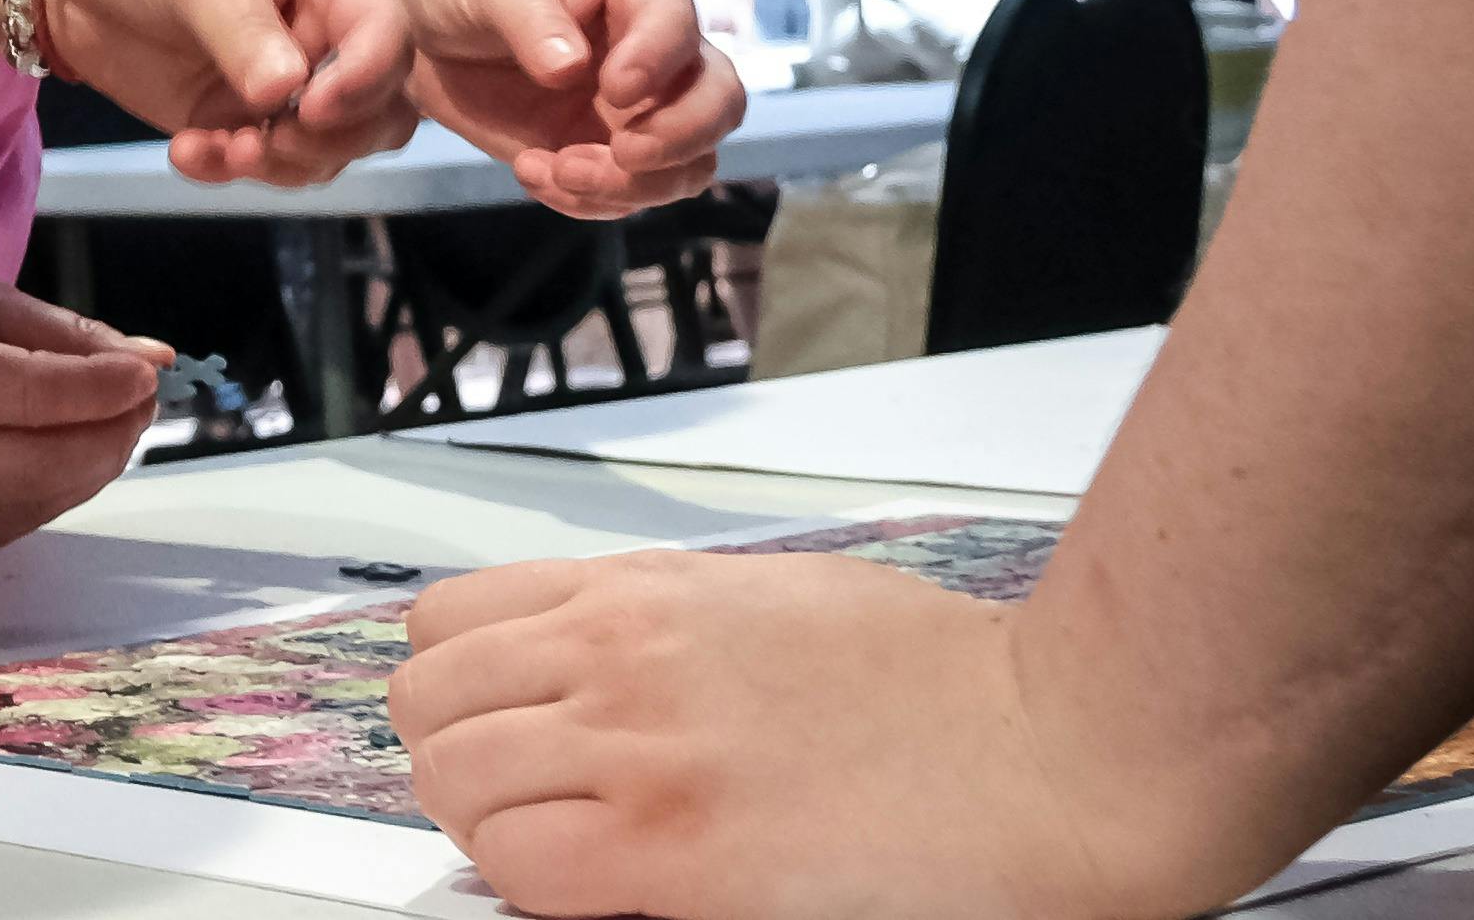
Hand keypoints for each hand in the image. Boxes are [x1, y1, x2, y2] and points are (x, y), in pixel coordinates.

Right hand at [0, 254, 166, 559]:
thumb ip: (68, 336)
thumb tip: (155, 364)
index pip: (26, 398)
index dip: (99, 392)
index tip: (149, 376)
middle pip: (36, 467)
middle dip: (107, 439)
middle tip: (141, 401)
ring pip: (31, 504)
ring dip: (86, 467)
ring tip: (106, 421)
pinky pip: (7, 524)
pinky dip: (48, 490)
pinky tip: (54, 451)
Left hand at [37, 0, 416, 183]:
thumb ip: (247, 30)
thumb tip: (288, 94)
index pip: (388, 34)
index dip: (368, 76)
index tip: (315, 102)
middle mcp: (319, 35)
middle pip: (379, 109)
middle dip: (337, 137)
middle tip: (274, 137)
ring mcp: (280, 84)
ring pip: (328, 149)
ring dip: (285, 163)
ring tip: (226, 150)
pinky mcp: (234, 119)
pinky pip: (262, 164)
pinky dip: (232, 170)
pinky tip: (186, 152)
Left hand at [392, 0, 740, 214]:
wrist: (426, 26)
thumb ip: (532, 20)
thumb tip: (572, 70)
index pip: (680, 24)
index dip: (659, 62)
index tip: (614, 89)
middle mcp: (658, 49)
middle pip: (720, 101)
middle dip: (681, 138)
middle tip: (622, 153)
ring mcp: (640, 109)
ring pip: (688, 164)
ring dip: (632, 185)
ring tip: (555, 171)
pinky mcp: (607, 154)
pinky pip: (630, 195)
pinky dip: (588, 200)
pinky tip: (530, 170)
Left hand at [392, 552, 1133, 919]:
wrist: (1045, 744)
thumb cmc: (943, 681)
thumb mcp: (774, 599)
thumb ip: (667, 625)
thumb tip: (603, 661)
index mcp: (644, 592)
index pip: (450, 618)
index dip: (454, 682)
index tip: (484, 720)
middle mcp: (623, 657)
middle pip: (429, 701)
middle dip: (453, 754)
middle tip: (509, 792)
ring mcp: (644, 750)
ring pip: (454, 781)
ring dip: (486, 822)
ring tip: (550, 842)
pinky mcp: (678, 850)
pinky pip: (521, 866)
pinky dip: (530, 881)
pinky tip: (596, 882)